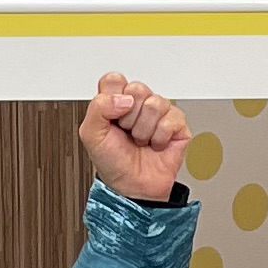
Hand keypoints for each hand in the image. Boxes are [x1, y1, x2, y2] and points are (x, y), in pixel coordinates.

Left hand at [80, 73, 190, 202]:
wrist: (132, 187)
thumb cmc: (113, 162)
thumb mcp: (90, 134)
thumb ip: (98, 107)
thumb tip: (124, 98)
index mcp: (115, 101)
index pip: (115, 80)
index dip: (112, 97)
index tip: (111, 117)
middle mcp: (138, 104)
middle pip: (137, 88)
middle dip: (128, 117)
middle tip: (126, 131)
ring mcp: (159, 113)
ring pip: (155, 103)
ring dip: (143, 129)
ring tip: (140, 140)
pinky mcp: (177, 124)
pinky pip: (171, 118)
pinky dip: (160, 137)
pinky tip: (155, 144)